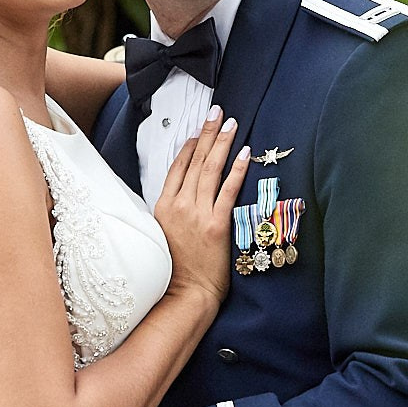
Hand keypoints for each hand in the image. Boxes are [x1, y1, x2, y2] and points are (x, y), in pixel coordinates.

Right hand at [153, 107, 250, 306]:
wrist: (185, 295)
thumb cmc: (176, 270)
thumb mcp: (162, 234)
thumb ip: (170, 212)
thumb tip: (181, 195)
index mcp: (163, 207)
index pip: (177, 168)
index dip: (189, 146)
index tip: (198, 131)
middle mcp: (179, 206)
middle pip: (195, 162)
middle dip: (207, 134)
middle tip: (216, 112)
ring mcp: (197, 214)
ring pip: (210, 170)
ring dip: (221, 143)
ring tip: (230, 123)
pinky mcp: (216, 224)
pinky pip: (228, 190)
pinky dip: (237, 169)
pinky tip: (245, 152)